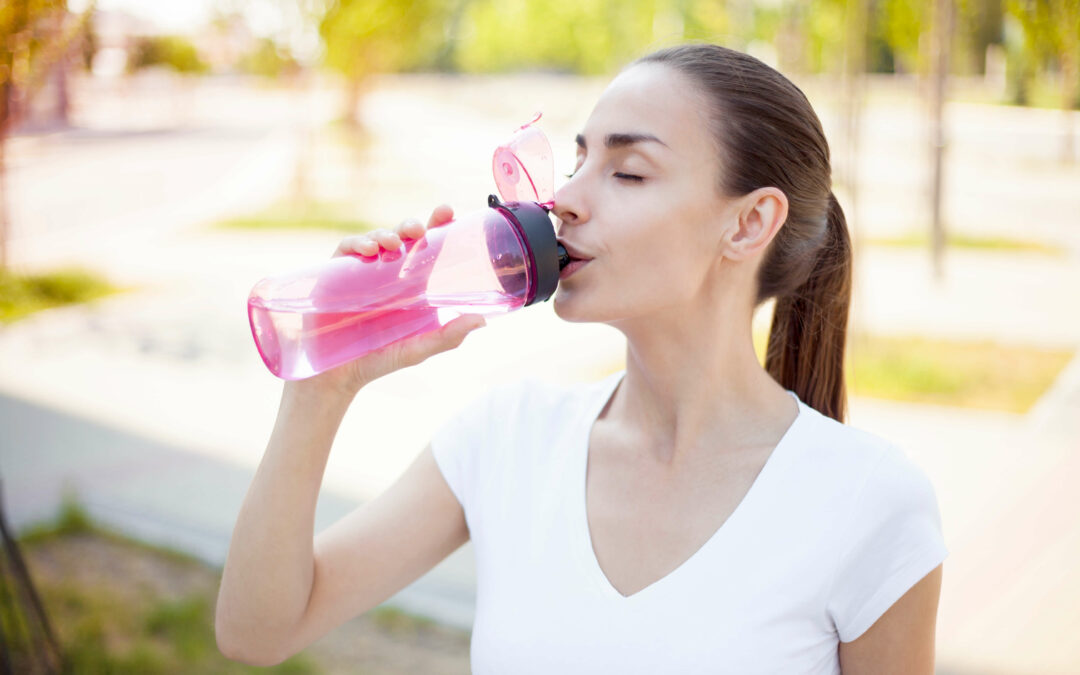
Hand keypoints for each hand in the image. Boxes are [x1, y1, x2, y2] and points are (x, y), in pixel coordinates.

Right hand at [287, 204, 483, 399]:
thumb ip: (448, 336)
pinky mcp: (335, 276)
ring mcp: (361, 273)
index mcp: (412, 285)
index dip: (437, 226)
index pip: (427, 248)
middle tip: (420, 228)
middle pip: (402, 238)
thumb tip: (481, 320)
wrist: (335, 376)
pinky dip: (356, 244)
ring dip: (385, 233)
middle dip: (411, 225)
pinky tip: (367, 251)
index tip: (448, 212)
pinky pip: (345, 250)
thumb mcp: (417, 348)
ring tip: (393, 242)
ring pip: (375, 239)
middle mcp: (388, 274)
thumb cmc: (379, 360)